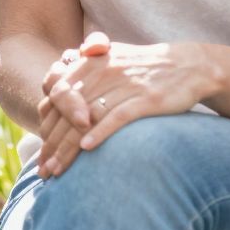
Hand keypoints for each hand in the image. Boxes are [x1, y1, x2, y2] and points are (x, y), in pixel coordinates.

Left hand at [35, 32, 215, 177]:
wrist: (189, 65)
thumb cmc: (145, 67)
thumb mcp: (111, 58)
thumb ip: (82, 68)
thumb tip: (52, 86)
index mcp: (91, 62)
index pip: (56, 95)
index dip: (45, 124)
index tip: (40, 151)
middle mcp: (103, 72)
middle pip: (67, 111)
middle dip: (52, 144)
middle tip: (43, 170)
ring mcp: (124, 85)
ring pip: (87, 118)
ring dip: (69, 147)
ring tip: (57, 170)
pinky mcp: (146, 99)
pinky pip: (118, 116)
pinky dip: (101, 132)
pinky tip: (87, 149)